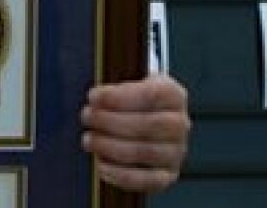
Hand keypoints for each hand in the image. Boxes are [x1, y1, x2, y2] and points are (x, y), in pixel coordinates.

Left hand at [80, 72, 190, 192]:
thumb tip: (96, 101)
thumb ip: (116, 91)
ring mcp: (176, 152)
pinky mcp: (167, 175)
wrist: (154, 124)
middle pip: (147, 124)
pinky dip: (120, 174)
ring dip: (109, 147)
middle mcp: (180, 124)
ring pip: (143, 152)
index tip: (93, 96)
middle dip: (109, 121)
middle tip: (86, 117)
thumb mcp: (130, 85)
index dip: (118, 97)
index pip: (151, 94)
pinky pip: (146, 180)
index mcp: (173, 95)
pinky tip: (101, 165)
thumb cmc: (135, 102)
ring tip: (88, 139)